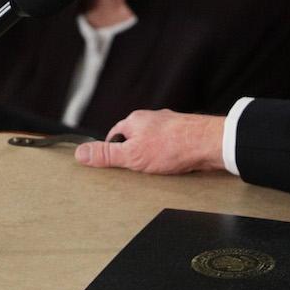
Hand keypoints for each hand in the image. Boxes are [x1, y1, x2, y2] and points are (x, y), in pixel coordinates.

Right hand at [73, 110, 224, 173]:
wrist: (208, 144)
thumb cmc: (172, 147)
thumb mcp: (131, 156)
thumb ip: (106, 155)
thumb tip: (80, 153)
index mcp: (134, 121)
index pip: (114, 135)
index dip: (112, 151)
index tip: (114, 165)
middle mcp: (151, 119)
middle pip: (134, 137)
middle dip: (134, 153)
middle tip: (136, 170)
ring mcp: (169, 124)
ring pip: (153, 141)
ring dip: (153, 153)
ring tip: (156, 169)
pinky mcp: (184, 132)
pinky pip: (170, 144)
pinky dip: (169, 154)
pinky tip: (172, 164)